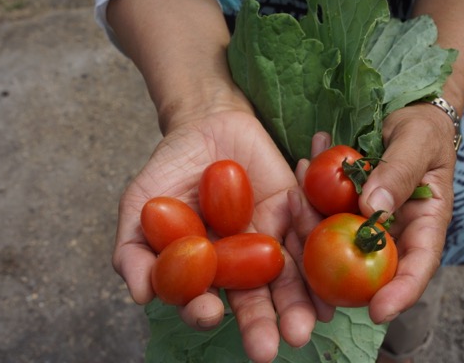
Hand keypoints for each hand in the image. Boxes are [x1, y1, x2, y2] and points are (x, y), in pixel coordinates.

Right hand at [112, 109, 315, 362]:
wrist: (206, 122)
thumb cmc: (170, 168)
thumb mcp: (140, 205)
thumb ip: (134, 249)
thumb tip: (140, 294)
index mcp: (203, 267)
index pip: (204, 297)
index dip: (203, 309)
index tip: (208, 312)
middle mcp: (240, 262)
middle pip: (253, 299)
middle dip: (261, 325)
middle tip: (269, 350)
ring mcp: (270, 237)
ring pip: (287, 277)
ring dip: (298, 305)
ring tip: (304, 328)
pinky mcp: (295, 211)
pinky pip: (310, 235)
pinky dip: (319, 258)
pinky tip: (329, 290)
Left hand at [291, 103, 454, 323]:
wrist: (407, 113)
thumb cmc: (424, 128)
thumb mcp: (417, 142)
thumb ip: (399, 173)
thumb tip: (375, 210)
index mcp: (424, 225)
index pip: (418, 268)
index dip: (401, 294)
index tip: (377, 311)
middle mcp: (392, 232)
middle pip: (363, 260)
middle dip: (329, 249)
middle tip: (301, 206)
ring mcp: (363, 222)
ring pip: (334, 236)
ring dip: (311, 209)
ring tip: (305, 166)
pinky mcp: (343, 207)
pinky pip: (322, 210)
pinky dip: (310, 190)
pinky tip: (306, 159)